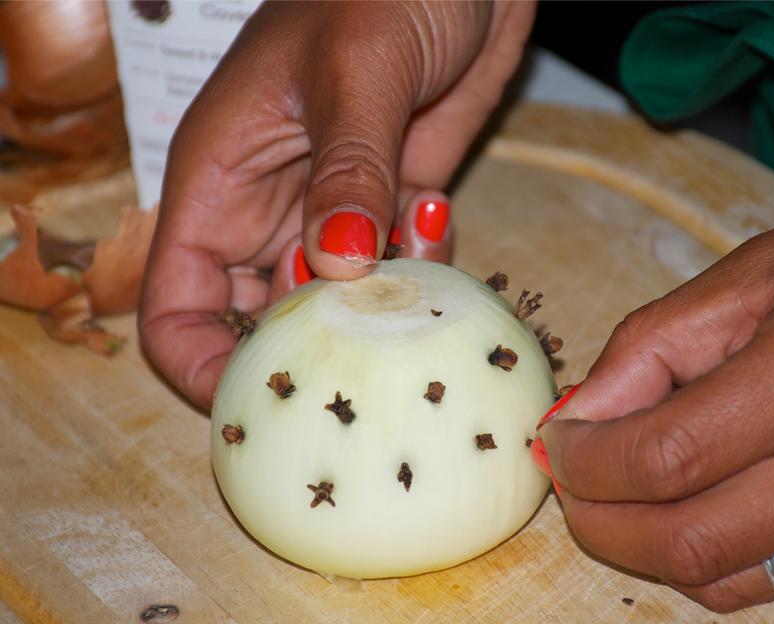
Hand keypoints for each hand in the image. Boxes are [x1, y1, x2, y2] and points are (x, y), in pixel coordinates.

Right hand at [138, 1, 535, 407]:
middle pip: (255, 323)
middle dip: (305, 349)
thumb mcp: (356, 71)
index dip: (201, 364)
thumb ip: (346, 173)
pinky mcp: (393, 204)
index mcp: (220, 179)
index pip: (176, 303)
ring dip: (375, 309)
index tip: (263, 395)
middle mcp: (269, 208)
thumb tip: (334, 270)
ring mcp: (334, 211)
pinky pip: (397, 271)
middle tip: (365, 348)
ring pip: (335, 306)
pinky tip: (436, 212)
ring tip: (410, 256)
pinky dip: (420, 269)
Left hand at [537, 179, 773, 611]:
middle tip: (572, 482)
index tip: (559, 444)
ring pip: (728, 577)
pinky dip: (707, 554)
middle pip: (691, 539)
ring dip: (646, 548)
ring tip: (618, 495)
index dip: (588, 462)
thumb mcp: (754, 271)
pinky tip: (683, 506)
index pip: (668, 456)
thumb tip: (578, 421)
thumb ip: (653, 345)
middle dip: (601, 524)